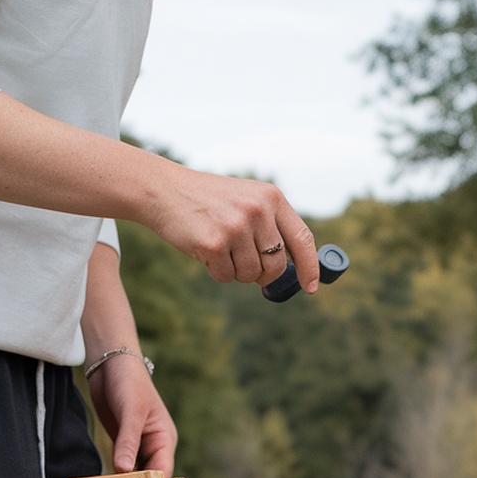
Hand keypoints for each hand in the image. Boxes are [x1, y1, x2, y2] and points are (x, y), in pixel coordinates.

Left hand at [87, 352, 176, 474]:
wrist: (110, 364)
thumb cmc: (129, 383)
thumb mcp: (131, 413)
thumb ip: (127, 442)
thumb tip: (124, 470)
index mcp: (164, 440)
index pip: (163, 472)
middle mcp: (154, 446)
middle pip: (150, 477)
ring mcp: (138, 446)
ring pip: (135, 474)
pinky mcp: (123, 444)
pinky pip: (122, 466)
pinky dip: (115, 475)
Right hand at [147, 171, 318, 292]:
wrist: (165, 190)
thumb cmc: (210, 201)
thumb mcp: (247, 201)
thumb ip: (272, 227)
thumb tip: (294, 268)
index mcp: (271, 197)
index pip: (302, 239)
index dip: (309, 267)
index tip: (311, 287)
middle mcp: (257, 210)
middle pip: (276, 265)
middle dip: (262, 273)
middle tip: (243, 260)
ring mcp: (235, 226)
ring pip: (251, 275)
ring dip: (236, 271)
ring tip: (221, 247)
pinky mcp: (213, 243)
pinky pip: (226, 277)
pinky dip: (216, 271)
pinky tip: (205, 249)